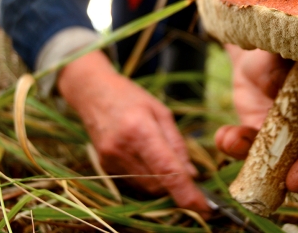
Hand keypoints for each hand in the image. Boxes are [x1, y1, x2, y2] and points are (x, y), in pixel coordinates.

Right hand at [57, 51, 209, 215]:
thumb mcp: (161, 112)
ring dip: (162, 182)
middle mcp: (122, 149)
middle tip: (188, 173)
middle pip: (158, 184)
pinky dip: (147, 177)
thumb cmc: (131, 97)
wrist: (92, 92)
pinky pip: (133, 182)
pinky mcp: (104, 166)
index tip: (205, 206)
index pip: (167, 170)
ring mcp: (110, 159)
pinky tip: (146, 158)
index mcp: (140, 129)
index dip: (187, 192)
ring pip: (146, 187)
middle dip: (176, 185)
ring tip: (163, 158)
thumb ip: (177, 144)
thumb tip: (192, 174)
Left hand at [215, 45, 297, 192]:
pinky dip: (239, 147)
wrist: (254, 57)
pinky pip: (261, 158)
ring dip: (289, 174)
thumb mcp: (280, 45)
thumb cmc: (279, 46)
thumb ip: (284, 62)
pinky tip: (227, 138)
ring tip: (267, 178)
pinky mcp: (276, 149)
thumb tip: (277, 86)